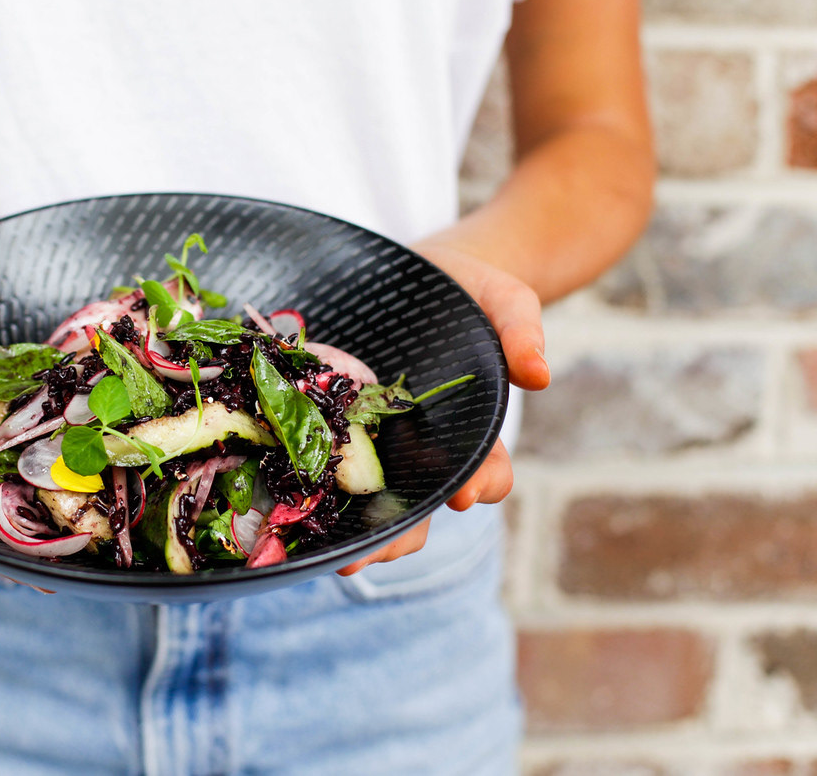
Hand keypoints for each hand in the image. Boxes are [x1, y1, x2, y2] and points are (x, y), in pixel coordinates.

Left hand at [337, 244, 549, 575]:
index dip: (479, 484)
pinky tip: (288, 513)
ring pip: (366, 498)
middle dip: (401, 533)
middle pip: (418, 502)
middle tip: (375, 553)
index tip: (464, 493)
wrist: (412, 269)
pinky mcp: (328, 419)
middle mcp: (419, 445)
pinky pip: (318, 458)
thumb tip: (539, 374)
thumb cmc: (466, 290)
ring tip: (336, 557)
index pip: (484, 469)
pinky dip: (307, 489)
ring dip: (355, 531)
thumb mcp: (501, 298)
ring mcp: (370, 436)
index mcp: (467, 428)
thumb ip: (519, 328)